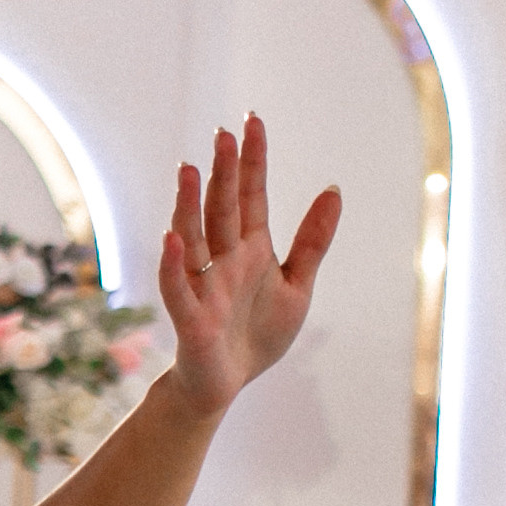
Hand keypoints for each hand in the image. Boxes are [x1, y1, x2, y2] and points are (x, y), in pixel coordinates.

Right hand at [158, 114, 339, 418]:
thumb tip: (334, 189)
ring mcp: (204, 286)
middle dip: (223, 172)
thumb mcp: (297, 285)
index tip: (251, 121)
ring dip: (190, 205)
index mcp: (251, 250)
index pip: (251, 196)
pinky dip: (174, 265)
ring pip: (195, 237)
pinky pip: (179, 288)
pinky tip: (171, 239)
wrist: (226, 384)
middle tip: (223, 133)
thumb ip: (312, 240)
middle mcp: (224, 260)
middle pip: (223, 209)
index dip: (252, 160)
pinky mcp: (192, 318)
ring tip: (189, 169)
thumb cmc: (257, 335)